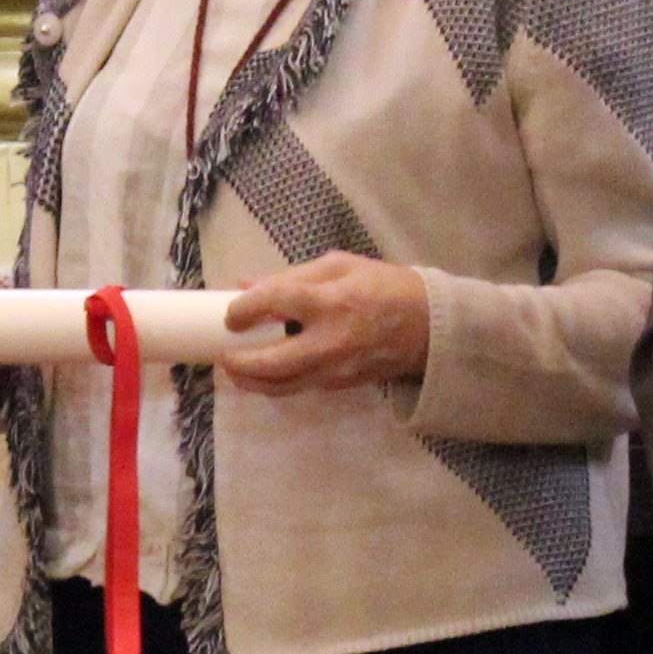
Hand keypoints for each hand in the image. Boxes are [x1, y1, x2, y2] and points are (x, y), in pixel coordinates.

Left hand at [217, 256, 430, 394]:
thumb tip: (245, 283)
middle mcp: (329, 341)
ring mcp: (335, 370)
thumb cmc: (385, 287)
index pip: (272, 304)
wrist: (430, 327)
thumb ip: (292, 276)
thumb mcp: (340, 266)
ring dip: (250, 382)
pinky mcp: (340, 386)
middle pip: (269, 364)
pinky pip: (299, 387)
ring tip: (235, 369)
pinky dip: (276, 382)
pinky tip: (265, 370)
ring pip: (280, 386)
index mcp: (329, 301)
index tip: (230, 314)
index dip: (242, 310)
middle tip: (221, 354)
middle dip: (237, 363)